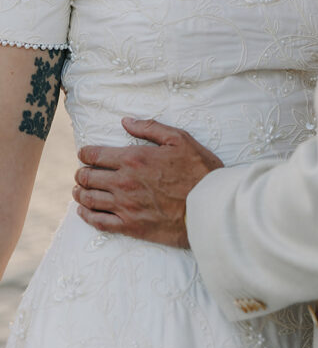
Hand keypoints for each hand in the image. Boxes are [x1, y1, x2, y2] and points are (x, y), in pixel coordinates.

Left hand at [73, 118, 223, 247]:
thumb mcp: (179, 139)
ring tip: (79, 189)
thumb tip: (125, 121)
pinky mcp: (130, 226)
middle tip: (82, 172)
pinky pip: (99, 222)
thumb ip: (150, 128)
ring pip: (89, 199)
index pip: (95, 155)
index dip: (85, 153)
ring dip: (80, 192)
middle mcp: (123, 182)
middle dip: (81, 172)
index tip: (84, 153)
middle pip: (88, 177)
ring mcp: (125, 206)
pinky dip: (86, 215)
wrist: (209, 206)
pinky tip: (84, 211)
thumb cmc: (198, 170)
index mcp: (134, 158)